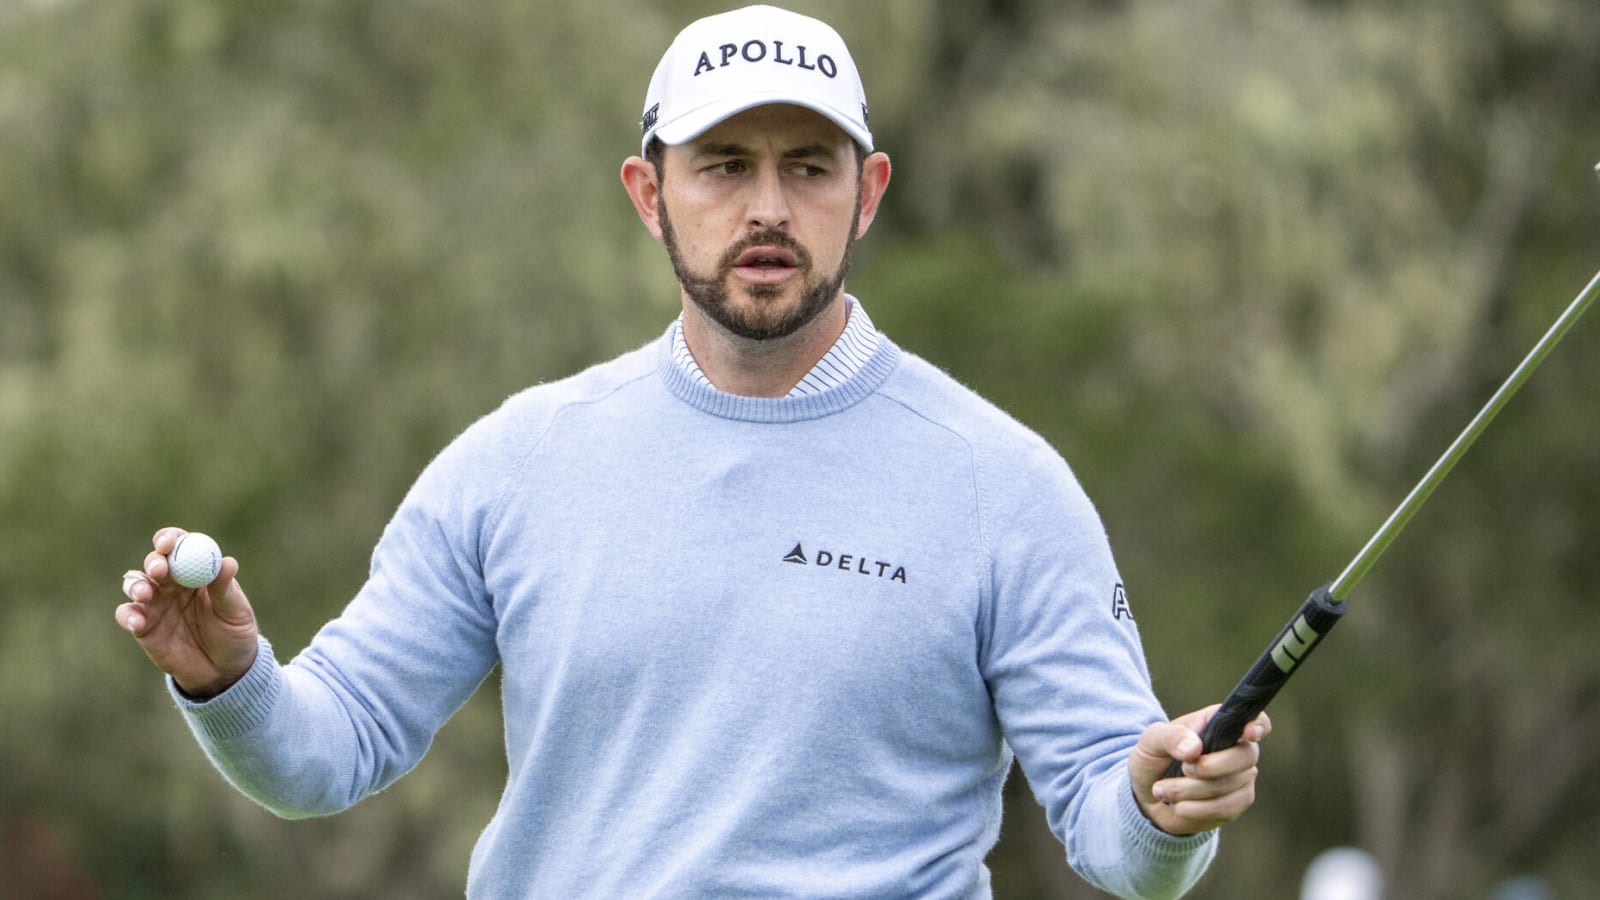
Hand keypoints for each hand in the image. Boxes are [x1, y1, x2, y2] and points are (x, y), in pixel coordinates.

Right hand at [115, 527, 258, 698]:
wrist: (224, 671)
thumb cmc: (234, 634)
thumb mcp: (235, 612)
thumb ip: (225, 589)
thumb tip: (227, 563)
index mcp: (197, 570)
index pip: (179, 546)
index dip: (170, 540)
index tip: (168, 544)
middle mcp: (172, 583)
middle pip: (155, 562)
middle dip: (154, 562)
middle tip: (159, 570)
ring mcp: (155, 604)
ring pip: (135, 584)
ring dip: (136, 585)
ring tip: (145, 595)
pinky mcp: (142, 626)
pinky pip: (127, 614)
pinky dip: (128, 615)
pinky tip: (137, 623)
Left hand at [1127, 704, 1269, 834]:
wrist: (1148, 795)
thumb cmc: (1154, 758)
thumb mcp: (1152, 740)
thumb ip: (1171, 736)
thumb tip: (1194, 748)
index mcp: (1220, 724)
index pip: (1257, 721)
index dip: (1258, 726)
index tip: (1248, 733)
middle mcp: (1238, 749)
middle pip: (1246, 756)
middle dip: (1209, 766)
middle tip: (1182, 768)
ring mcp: (1241, 778)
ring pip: (1229, 785)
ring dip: (1190, 790)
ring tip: (1164, 790)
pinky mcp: (1236, 804)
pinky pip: (1225, 808)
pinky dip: (1195, 809)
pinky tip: (1178, 805)